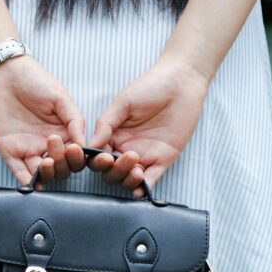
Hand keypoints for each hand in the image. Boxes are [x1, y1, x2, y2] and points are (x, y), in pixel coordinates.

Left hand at [0, 55, 85, 186]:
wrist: (3, 72)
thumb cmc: (34, 80)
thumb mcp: (60, 97)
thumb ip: (74, 120)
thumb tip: (85, 144)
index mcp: (63, 132)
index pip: (75, 155)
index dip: (78, 157)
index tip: (76, 149)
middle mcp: (47, 144)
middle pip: (61, 167)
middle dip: (63, 164)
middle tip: (58, 148)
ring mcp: (28, 149)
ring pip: (43, 173)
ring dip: (48, 174)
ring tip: (47, 163)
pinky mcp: (9, 150)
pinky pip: (18, 171)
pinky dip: (26, 181)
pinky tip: (33, 184)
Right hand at [89, 56, 209, 196]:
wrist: (181, 83)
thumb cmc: (151, 86)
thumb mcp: (123, 102)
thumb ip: (105, 123)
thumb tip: (90, 145)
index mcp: (113, 135)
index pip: (97, 156)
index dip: (96, 161)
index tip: (103, 157)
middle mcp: (125, 148)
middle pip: (110, 171)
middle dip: (113, 171)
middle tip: (124, 158)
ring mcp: (145, 155)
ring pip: (128, 179)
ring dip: (127, 180)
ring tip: (135, 170)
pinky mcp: (163, 159)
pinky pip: (151, 179)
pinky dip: (144, 188)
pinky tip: (140, 188)